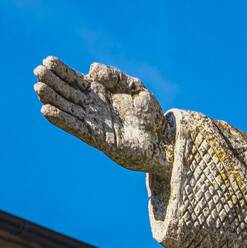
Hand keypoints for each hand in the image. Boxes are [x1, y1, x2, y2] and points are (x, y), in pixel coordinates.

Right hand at [34, 56, 172, 176]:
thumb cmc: (151, 115)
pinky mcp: (98, 140)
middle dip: (53, 83)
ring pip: (69, 110)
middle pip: (68, 93)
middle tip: (38, 72)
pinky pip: (77, 128)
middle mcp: (94, 108)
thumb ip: (115, 76)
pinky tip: (47, 111)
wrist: (163, 141)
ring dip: (53, 100)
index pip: (77, 80)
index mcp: (101, 93)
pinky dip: (62, 120)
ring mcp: (95, 124)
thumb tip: (92, 70)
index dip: (62, 70)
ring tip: (38, 89)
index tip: (47, 61)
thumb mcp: (136, 87)